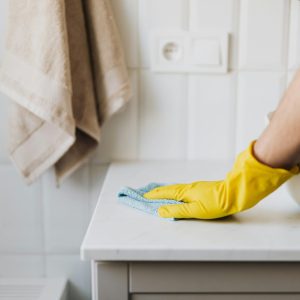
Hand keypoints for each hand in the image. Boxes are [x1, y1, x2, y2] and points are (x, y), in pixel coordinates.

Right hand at [144, 141, 298, 218]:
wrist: (234, 194)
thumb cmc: (216, 203)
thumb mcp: (196, 210)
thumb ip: (178, 211)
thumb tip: (160, 211)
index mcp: (184, 192)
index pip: (164, 193)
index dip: (153, 195)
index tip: (143, 196)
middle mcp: (187, 187)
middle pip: (168, 189)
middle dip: (156, 192)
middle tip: (146, 193)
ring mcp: (194, 187)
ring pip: (174, 189)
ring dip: (164, 191)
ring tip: (157, 194)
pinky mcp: (200, 189)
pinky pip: (181, 190)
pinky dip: (173, 192)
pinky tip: (176, 195)